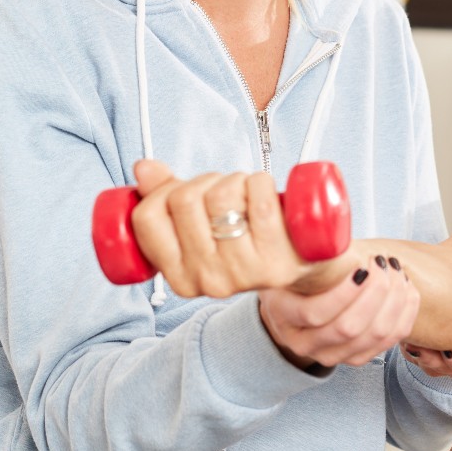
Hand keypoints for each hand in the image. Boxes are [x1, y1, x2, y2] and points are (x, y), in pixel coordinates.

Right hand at [130, 160, 358, 297]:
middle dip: (204, 180)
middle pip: (183, 200)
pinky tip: (268, 193)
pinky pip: (259, 196)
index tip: (182, 192)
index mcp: (180, 278)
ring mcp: (244, 274)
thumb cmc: (248, 236)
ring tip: (247, 195)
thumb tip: (143, 168)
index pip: (147, 217)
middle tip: (224, 192)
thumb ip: (164, 196)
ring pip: (220, 195)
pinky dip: (261, 181)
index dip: (161, 191)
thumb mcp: (201, 225)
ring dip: (235, 179)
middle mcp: (208, 282)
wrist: (308, 261)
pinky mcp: (278, 259)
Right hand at [258, 252, 418, 368]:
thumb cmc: (299, 272)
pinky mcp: (355, 358)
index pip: (314, 313)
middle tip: (383, 263)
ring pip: (374, 336)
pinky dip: (405, 313)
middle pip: (348, 327)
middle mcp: (304, 343)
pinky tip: (407, 289)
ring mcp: (330, 355)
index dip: (344, 291)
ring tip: (396, 271)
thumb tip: (330, 228)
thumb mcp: (294, 259)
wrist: (298, 300)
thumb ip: (309, 249)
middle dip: (376, 292)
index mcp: (283, 317)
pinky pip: (389, 341)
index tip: (362, 265)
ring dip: (394, 300)